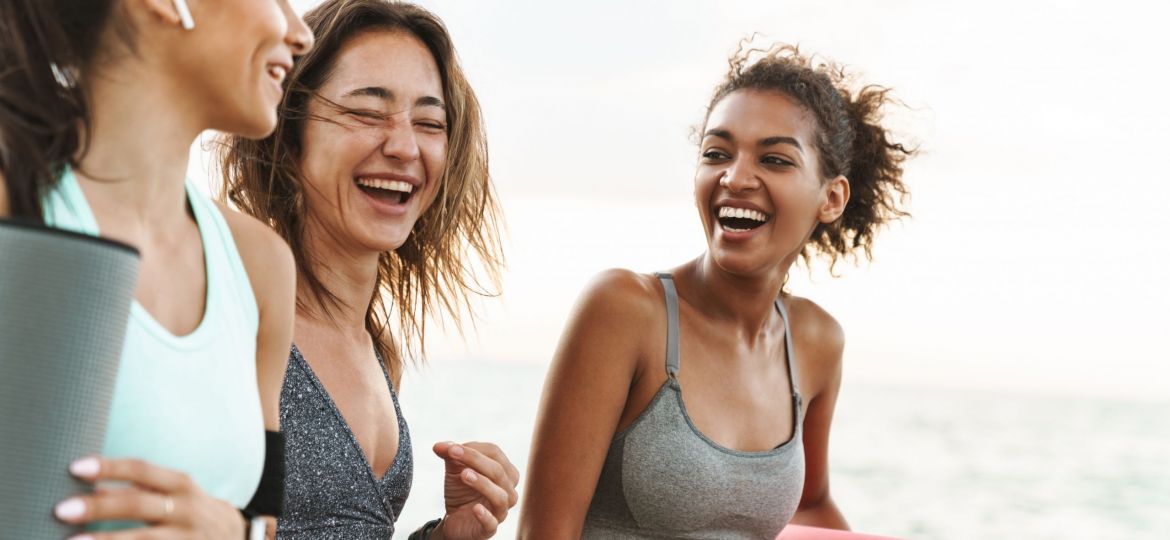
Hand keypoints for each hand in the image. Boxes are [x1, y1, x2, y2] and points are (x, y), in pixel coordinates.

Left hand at [54, 456, 245, 538]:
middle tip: (61, 509)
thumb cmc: (193, 512)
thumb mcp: (178, 493)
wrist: (240, 538)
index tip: (75, 468)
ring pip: (144, 539)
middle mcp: (186, 510)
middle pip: (138, 505)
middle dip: (99, 507)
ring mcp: (187, 538)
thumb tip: (91, 487)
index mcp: (182, 485)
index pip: (142, 471)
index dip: (109, 467)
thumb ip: (142, 490)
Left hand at [430, 441, 519, 539]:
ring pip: (500, 497)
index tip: (450, 448)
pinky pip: (492, 523)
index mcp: (505, 472)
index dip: (474, 449)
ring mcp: (500, 511)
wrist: (455, 519)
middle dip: (475, 460)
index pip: (495, 454)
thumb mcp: (455, 470)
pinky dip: (485, 516)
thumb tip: (439, 446)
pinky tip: (476, 508)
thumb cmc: (462, 490)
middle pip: (498, 472)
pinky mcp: (489, 529)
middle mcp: (508, 491)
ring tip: (464, 475)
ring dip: (483, 484)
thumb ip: (451, 455)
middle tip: (453, 453)